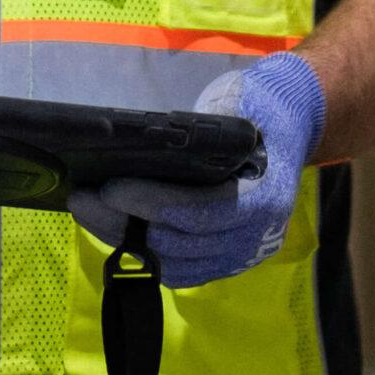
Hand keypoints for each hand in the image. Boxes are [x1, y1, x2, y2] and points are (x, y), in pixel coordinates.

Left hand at [70, 51, 324, 286]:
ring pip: (172, 265)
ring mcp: (242, 255)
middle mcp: (257, 236)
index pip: (204, 214)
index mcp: (267, 197)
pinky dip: (141, 253)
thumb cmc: (259, 109)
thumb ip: (204, 129)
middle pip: (180, 245)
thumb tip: (146, 142)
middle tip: (82, 197)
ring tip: (88, 210)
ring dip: (124, 240)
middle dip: (124, 223)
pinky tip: (111, 227)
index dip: (154, 206)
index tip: (112, 187)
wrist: (291, 128)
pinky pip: (177, 271)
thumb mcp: (238, 104)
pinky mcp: (224, 262)